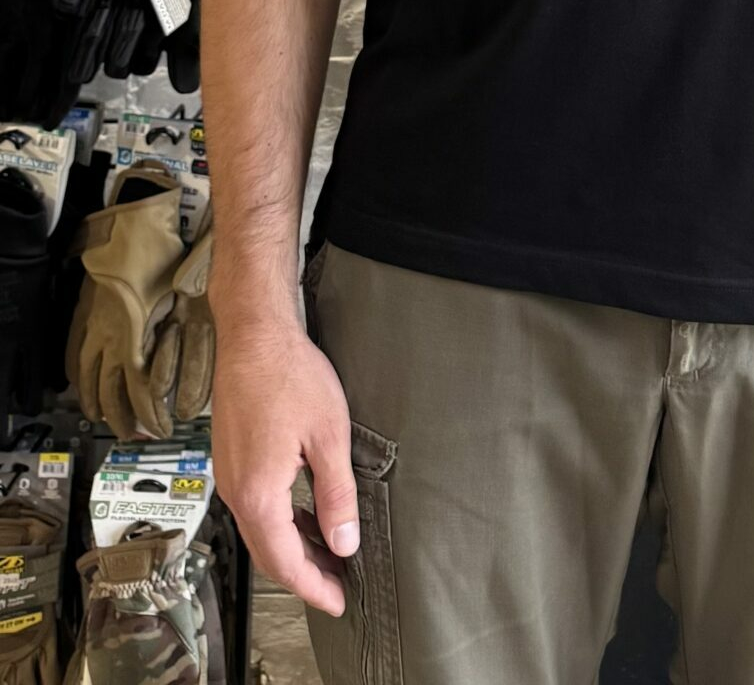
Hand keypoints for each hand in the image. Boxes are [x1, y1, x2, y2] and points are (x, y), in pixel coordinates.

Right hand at [210, 316, 360, 615]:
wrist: (252, 334)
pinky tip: (304, 515)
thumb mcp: (328, 436)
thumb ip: (336, 495)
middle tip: (337, 586)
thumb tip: (344, 542)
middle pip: (267, 553)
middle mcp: (235, 491)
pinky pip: (253, 506)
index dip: (312, 586)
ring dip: (291, 548)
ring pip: (259, 530)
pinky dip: (279, 522)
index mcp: (259, 493)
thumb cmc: (290, 375)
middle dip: (303, 574)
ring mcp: (228, 475)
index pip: (284, 562)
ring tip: (328, 554)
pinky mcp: (230, 458)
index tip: (338, 601)